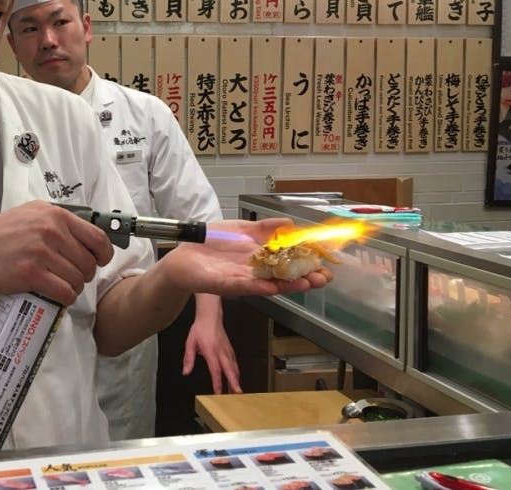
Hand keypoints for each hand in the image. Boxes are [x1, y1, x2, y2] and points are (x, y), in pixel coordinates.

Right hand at [0, 200, 113, 304]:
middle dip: (86, 273)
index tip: (100, 260)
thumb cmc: (2, 234)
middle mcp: (51, 231)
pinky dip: (66, 297)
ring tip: (64, 286)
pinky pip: (64, 291)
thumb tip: (87, 235)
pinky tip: (59, 296)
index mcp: (55, 215)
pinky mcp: (31, 273)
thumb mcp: (32, 213)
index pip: (97, 237)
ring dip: (75, 287)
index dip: (104, 254)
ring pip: (78, 279)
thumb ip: (58, 220)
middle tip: (75, 276)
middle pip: (89, 262)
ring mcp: (41, 252)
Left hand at [159, 218, 333, 296]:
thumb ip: (265, 227)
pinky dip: (258, 287)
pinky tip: (273, 287)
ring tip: (307, 283)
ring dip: (288, 285)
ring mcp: (242, 279)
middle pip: (285, 277)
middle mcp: (256, 272)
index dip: (308, 263)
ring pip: (269, 285)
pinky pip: (244, 286)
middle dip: (306, 278)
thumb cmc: (211, 241)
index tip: (326, 263)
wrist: (183, 253)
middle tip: (323, 278)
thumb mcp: (241, 227)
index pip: (290, 262)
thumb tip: (290, 223)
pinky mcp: (225, 284)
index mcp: (261, 258)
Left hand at [183, 318, 240, 393]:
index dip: (217, 382)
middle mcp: (221, 352)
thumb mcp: (190, 343)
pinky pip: (235, 364)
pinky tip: (235, 379)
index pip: (215, 369)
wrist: (211, 317)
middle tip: (237, 394)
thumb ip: (188, 358)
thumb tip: (185, 372)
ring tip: (236, 392)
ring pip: (234, 368)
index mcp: (211, 351)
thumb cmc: (200, 329)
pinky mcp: (230, 350)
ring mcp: (228, 351)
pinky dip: (236, 373)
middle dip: (234, 383)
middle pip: (230, 370)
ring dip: (236, 380)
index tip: (218, 392)